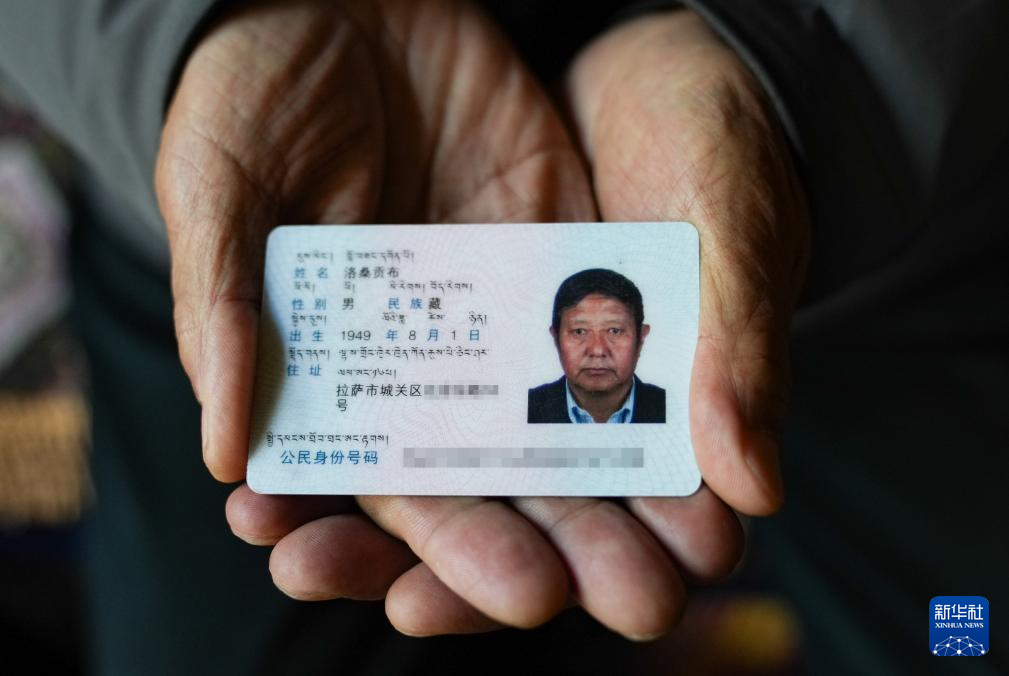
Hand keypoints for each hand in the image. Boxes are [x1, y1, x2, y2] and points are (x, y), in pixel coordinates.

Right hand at [158, 1, 805, 640]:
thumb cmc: (251, 90)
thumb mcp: (222, 188)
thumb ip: (222, 311)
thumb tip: (226, 454)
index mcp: (342, 376)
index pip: (395, 487)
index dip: (443, 547)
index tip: (502, 594)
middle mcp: (432, 362)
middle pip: (504, 475)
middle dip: (563, 541)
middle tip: (633, 599)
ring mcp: (503, 310)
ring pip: (571, 416)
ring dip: (629, 483)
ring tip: (691, 547)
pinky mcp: (561, 250)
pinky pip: (612, 320)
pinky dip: (659, 379)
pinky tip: (703, 432)